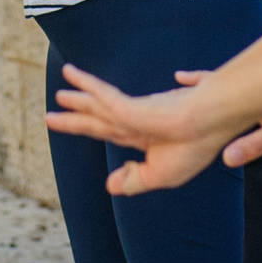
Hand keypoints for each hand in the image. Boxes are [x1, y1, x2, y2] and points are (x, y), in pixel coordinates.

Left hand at [44, 64, 242, 193]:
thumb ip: (135, 180)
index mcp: (145, 136)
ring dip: (78, 97)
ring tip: (60, 91)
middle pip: (98, 119)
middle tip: (50, 114)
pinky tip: (73, 76)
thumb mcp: (161, 175)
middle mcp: (136, 120)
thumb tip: (109, 186)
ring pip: (98, 104)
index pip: (110, 133)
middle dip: (75, 116)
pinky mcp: (130, 105)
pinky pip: (103, 96)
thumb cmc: (194, 148)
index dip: (91, 131)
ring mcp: (133, 111)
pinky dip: (88, 86)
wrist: (211, 125)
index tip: (79, 134)